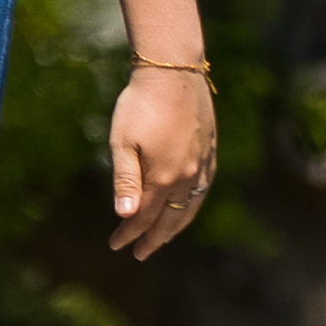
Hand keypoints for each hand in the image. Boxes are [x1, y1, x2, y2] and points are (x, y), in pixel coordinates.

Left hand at [108, 64, 217, 258]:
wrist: (174, 72)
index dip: (129, 234)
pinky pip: (203, 189)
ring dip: (175, 226)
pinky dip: (192, 205)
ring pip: (190, 207)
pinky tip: (186, 207)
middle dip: (153, 238)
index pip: (145, 217)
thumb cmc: (140, 105)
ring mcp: (201, 164)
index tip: (116, 245)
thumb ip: (126, 181)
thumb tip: (126, 216)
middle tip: (139, 254)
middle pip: (170, 219)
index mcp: (163, 177)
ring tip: (162, 238)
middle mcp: (187, 177)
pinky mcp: (209, 151)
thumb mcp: (122, 142)